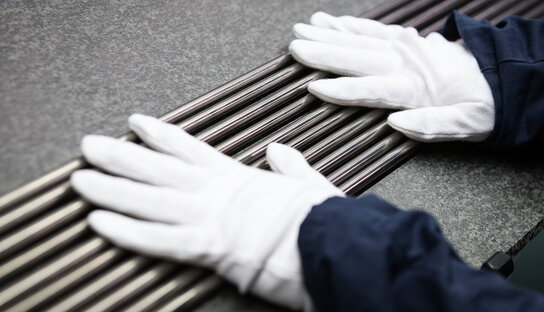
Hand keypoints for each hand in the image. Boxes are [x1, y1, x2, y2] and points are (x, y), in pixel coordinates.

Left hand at [71, 114, 342, 309]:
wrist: (333, 242)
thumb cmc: (322, 219)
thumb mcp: (308, 184)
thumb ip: (290, 166)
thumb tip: (278, 150)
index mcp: (240, 178)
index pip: (191, 150)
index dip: (160, 136)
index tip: (135, 122)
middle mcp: (219, 192)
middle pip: (160, 170)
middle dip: (122, 157)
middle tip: (90, 146)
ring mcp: (212, 217)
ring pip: (152, 201)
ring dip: (113, 189)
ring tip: (81, 180)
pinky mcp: (210, 247)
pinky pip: (161, 240)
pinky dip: (129, 232)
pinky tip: (101, 222)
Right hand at [289, 12, 494, 141]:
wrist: (504, 76)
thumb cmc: (482, 107)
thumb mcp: (465, 125)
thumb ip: (430, 126)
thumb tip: (395, 123)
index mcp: (415, 89)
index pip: (371, 90)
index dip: (342, 90)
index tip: (314, 88)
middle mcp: (406, 64)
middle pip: (358, 58)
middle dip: (324, 52)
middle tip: (295, 46)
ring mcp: (406, 48)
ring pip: (361, 39)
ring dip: (331, 33)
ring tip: (304, 28)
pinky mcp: (408, 40)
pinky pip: (375, 30)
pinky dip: (352, 25)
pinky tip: (334, 21)